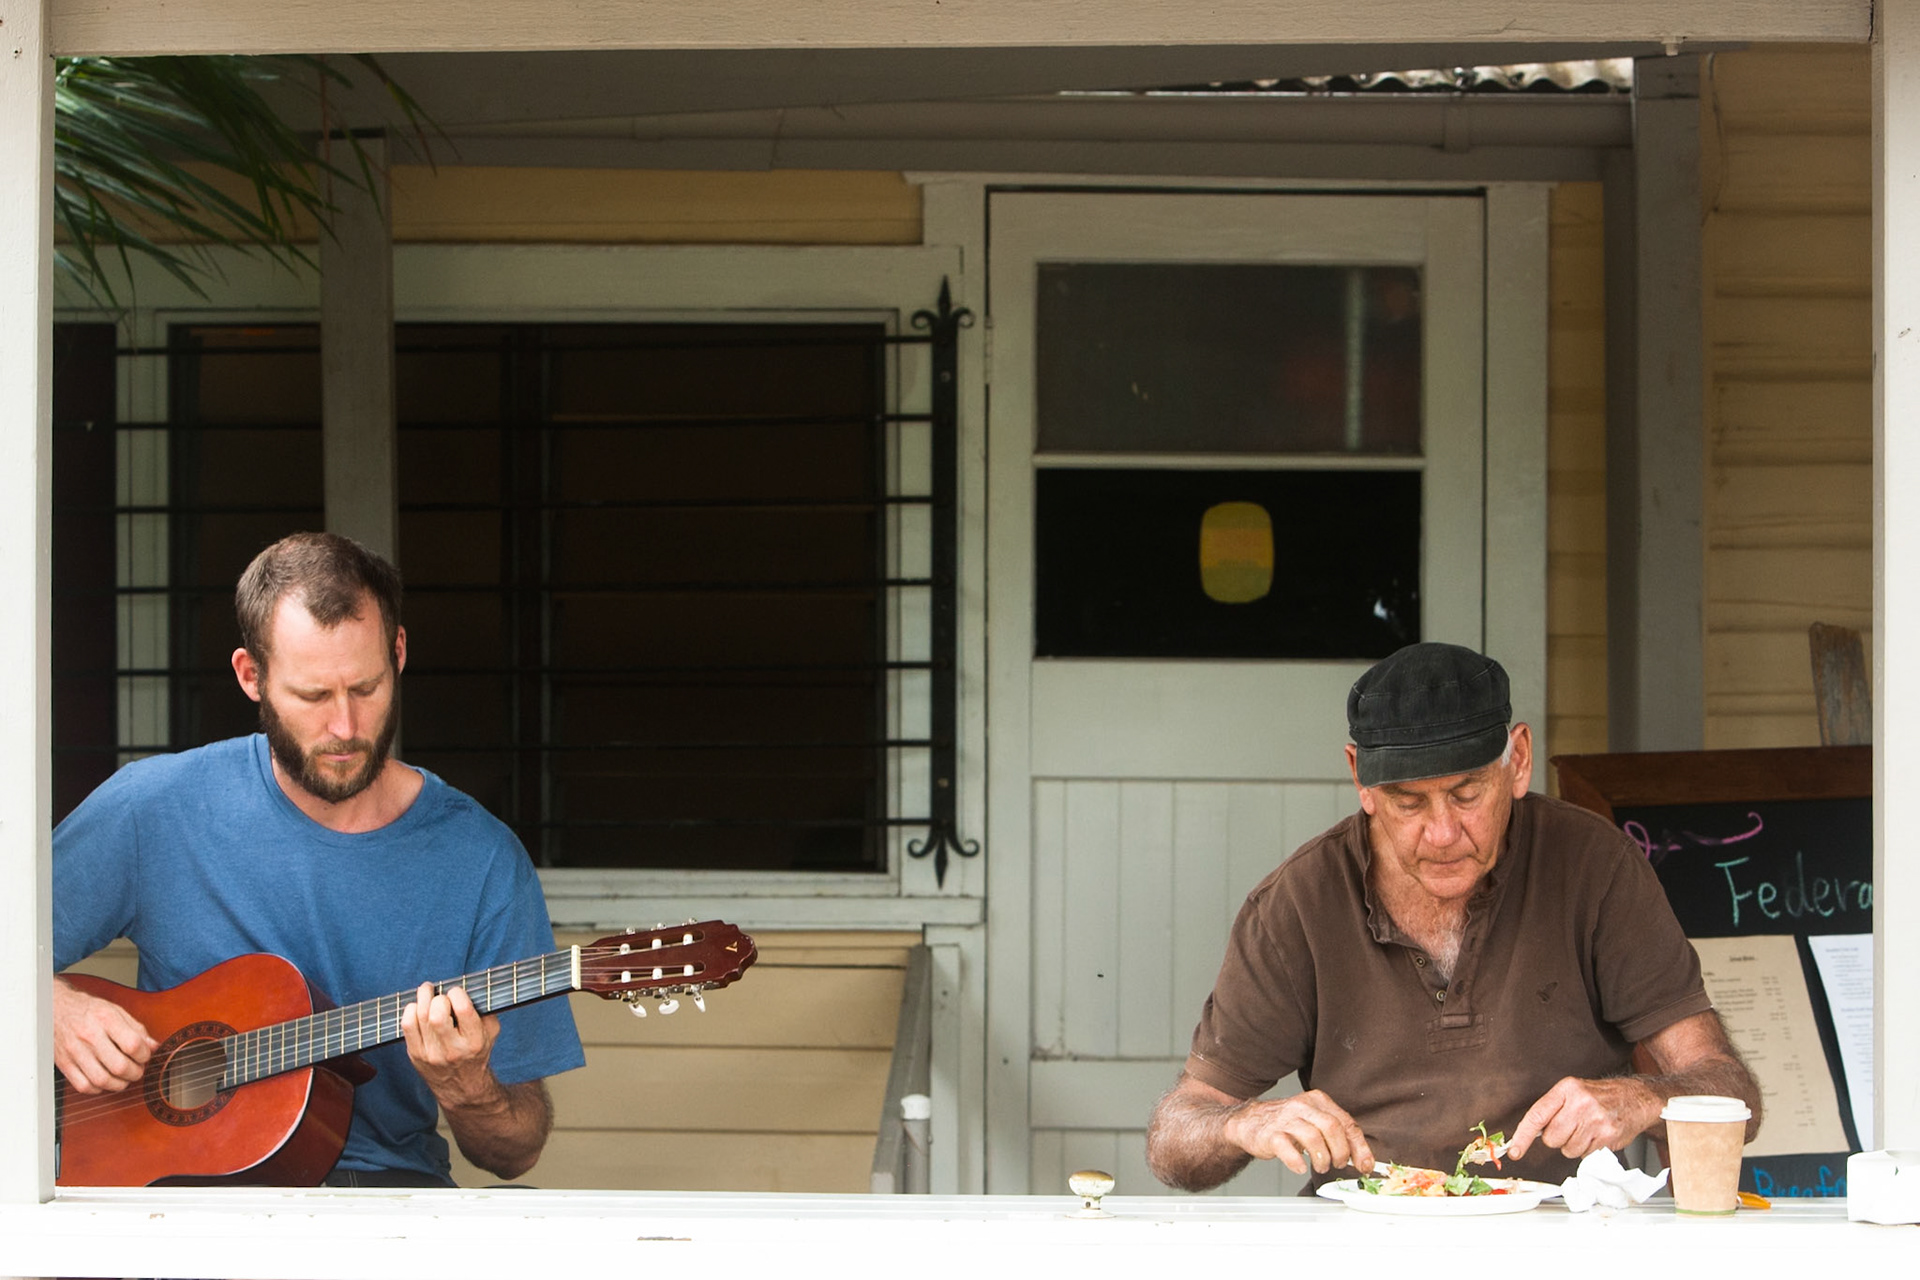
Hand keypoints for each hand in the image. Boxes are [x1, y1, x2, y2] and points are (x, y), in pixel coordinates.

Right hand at [53, 977, 157, 1093]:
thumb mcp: (116, 1011)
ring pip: (102, 1080)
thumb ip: (136, 1029)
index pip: (132, 1044)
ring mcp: (75, 1052)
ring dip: (119, 1084)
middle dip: (135, 1072)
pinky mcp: (64, 1063)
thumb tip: (154, 1046)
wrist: (55, 1009)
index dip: (144, 1055)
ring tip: (124, 1077)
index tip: (145, 1055)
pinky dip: (98, 1089)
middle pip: (119, 1066)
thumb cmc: (89, 1010)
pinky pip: (84, 1086)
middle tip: (137, 1069)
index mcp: (106, 1019)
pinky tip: (104, 1080)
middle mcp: (89, 1036)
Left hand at [399, 982, 502, 1107]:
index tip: (456, 993)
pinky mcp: (416, 1055)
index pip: (462, 1009)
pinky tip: (418, 1007)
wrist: (462, 1086)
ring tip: (427, 991)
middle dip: (438, 998)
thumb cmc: (477, 1051)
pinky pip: (407, 1025)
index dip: (457, 993)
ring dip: (422, 997)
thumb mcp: (490, 1032)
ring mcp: (431, 1054)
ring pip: (419, 1016)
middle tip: (441, 996)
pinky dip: (411, 1010)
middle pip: (437, 1014)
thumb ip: (484, 1010)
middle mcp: (452, 1049)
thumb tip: (468, 987)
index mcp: (474, 1041)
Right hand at [1222, 1089, 1374, 1176]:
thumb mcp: (1314, 1122)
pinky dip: (1298, 1162)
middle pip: (1332, 1128)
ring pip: (1313, 1138)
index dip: (1360, 1148)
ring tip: (1321, 1166)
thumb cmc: (1286, 1124)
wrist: (1249, 1122)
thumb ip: (1338, 1136)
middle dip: (1341, 1152)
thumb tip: (1364, 1160)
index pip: (1347, 1123)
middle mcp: (1303, 1106)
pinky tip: (1300, 1167)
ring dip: (1322, 1159)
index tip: (1365, 1165)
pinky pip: (1288, 1149)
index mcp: (1318, 1101)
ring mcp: (1285, 1120)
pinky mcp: (1270, 1135)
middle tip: (1338, 1164)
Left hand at [1504, 1075, 1660, 1160]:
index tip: (1514, 1150)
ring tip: (1586, 1130)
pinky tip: (1597, 1136)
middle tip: (1571, 1127)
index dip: (1522, 1135)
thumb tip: (1529, 1132)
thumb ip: (1552, 1108)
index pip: (1537, 1115)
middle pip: (1551, 1138)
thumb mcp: (1573, 1091)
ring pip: (1568, 1150)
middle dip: (1557, 1139)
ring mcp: (1595, 1120)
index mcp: (1567, 1089)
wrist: (1636, 1098)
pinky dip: (1588, 1150)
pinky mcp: (1608, 1136)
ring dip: (1574, 1145)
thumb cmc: (1601, 1096)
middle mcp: (1580, 1103)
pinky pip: (1585, 1155)